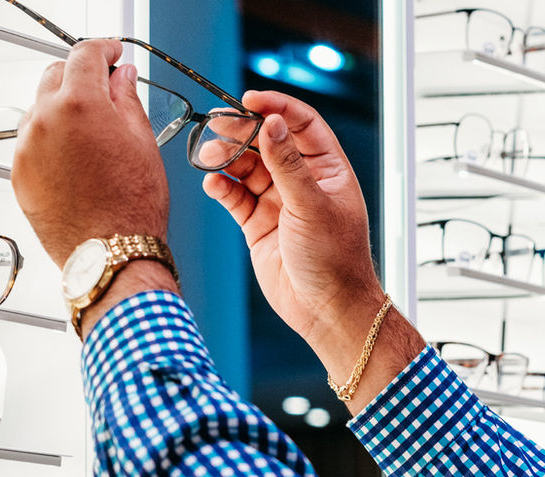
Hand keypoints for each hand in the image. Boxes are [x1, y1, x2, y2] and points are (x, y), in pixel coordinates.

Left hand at [12, 39, 168, 266]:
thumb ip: (126, 99)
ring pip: (41, 110)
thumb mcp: (142, 142)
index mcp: (79, 105)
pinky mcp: (18, 175)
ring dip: (63, 110)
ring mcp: (27, 149)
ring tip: (92, 136)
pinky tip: (76, 162)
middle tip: (104, 91)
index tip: (111, 54)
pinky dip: (51, 141)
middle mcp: (44, 121)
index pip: (85, 55)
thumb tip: (121, 77)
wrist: (111, 255)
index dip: (103, 49)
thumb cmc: (131, 208)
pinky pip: (32, 143)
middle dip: (80, 78)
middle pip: (56, 76)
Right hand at [201, 90, 384, 344]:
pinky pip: (236, 197)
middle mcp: (302, 182)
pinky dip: (222, 187)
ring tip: (209, 156)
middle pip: (267, 143)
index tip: (250, 99)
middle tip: (217, 123)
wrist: (326, 310)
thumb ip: (287, 164)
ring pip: (247, 169)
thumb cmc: (335, 260)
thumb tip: (271, 123)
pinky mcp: (258, 225)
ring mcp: (279, 203)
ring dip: (227, 159)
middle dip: (242, 132)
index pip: (301, 125)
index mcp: (327, 170)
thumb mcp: (312, 205)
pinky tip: (213, 183)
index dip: (276, 108)